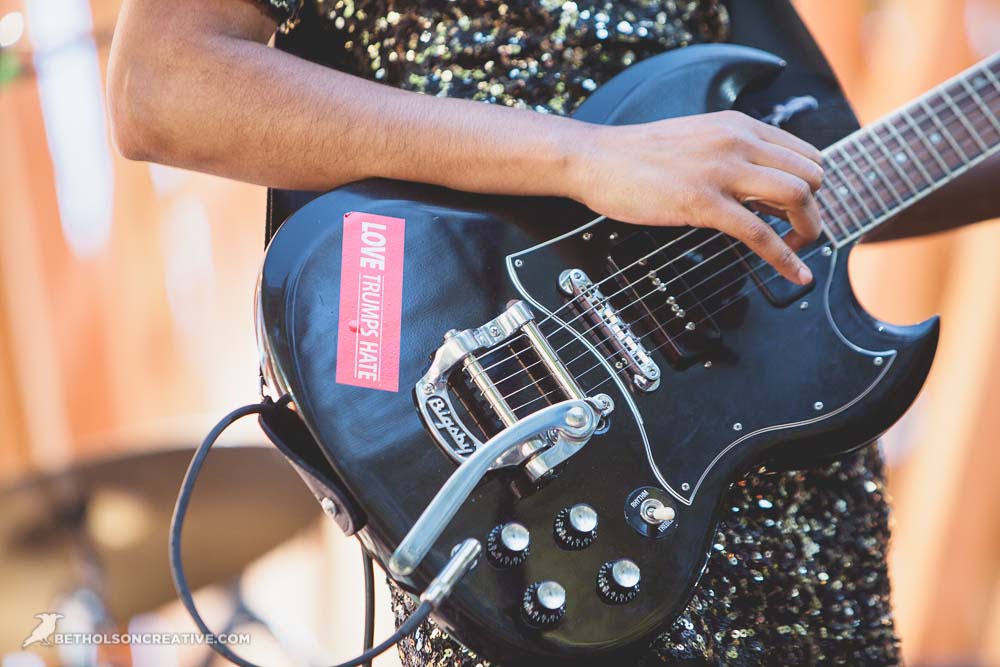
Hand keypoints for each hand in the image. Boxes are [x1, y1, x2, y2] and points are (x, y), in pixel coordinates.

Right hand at [567, 110, 824, 284]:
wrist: (595, 158)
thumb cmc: (636, 156)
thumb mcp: (696, 141)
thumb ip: (731, 157)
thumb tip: (760, 191)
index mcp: (738, 125)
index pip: (805, 153)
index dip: (812, 186)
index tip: (798, 211)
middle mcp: (738, 141)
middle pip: (811, 174)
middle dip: (814, 210)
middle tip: (798, 233)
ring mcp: (722, 171)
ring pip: (797, 197)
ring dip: (807, 230)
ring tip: (797, 250)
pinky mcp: (703, 202)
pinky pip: (760, 233)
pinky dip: (785, 258)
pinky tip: (795, 273)